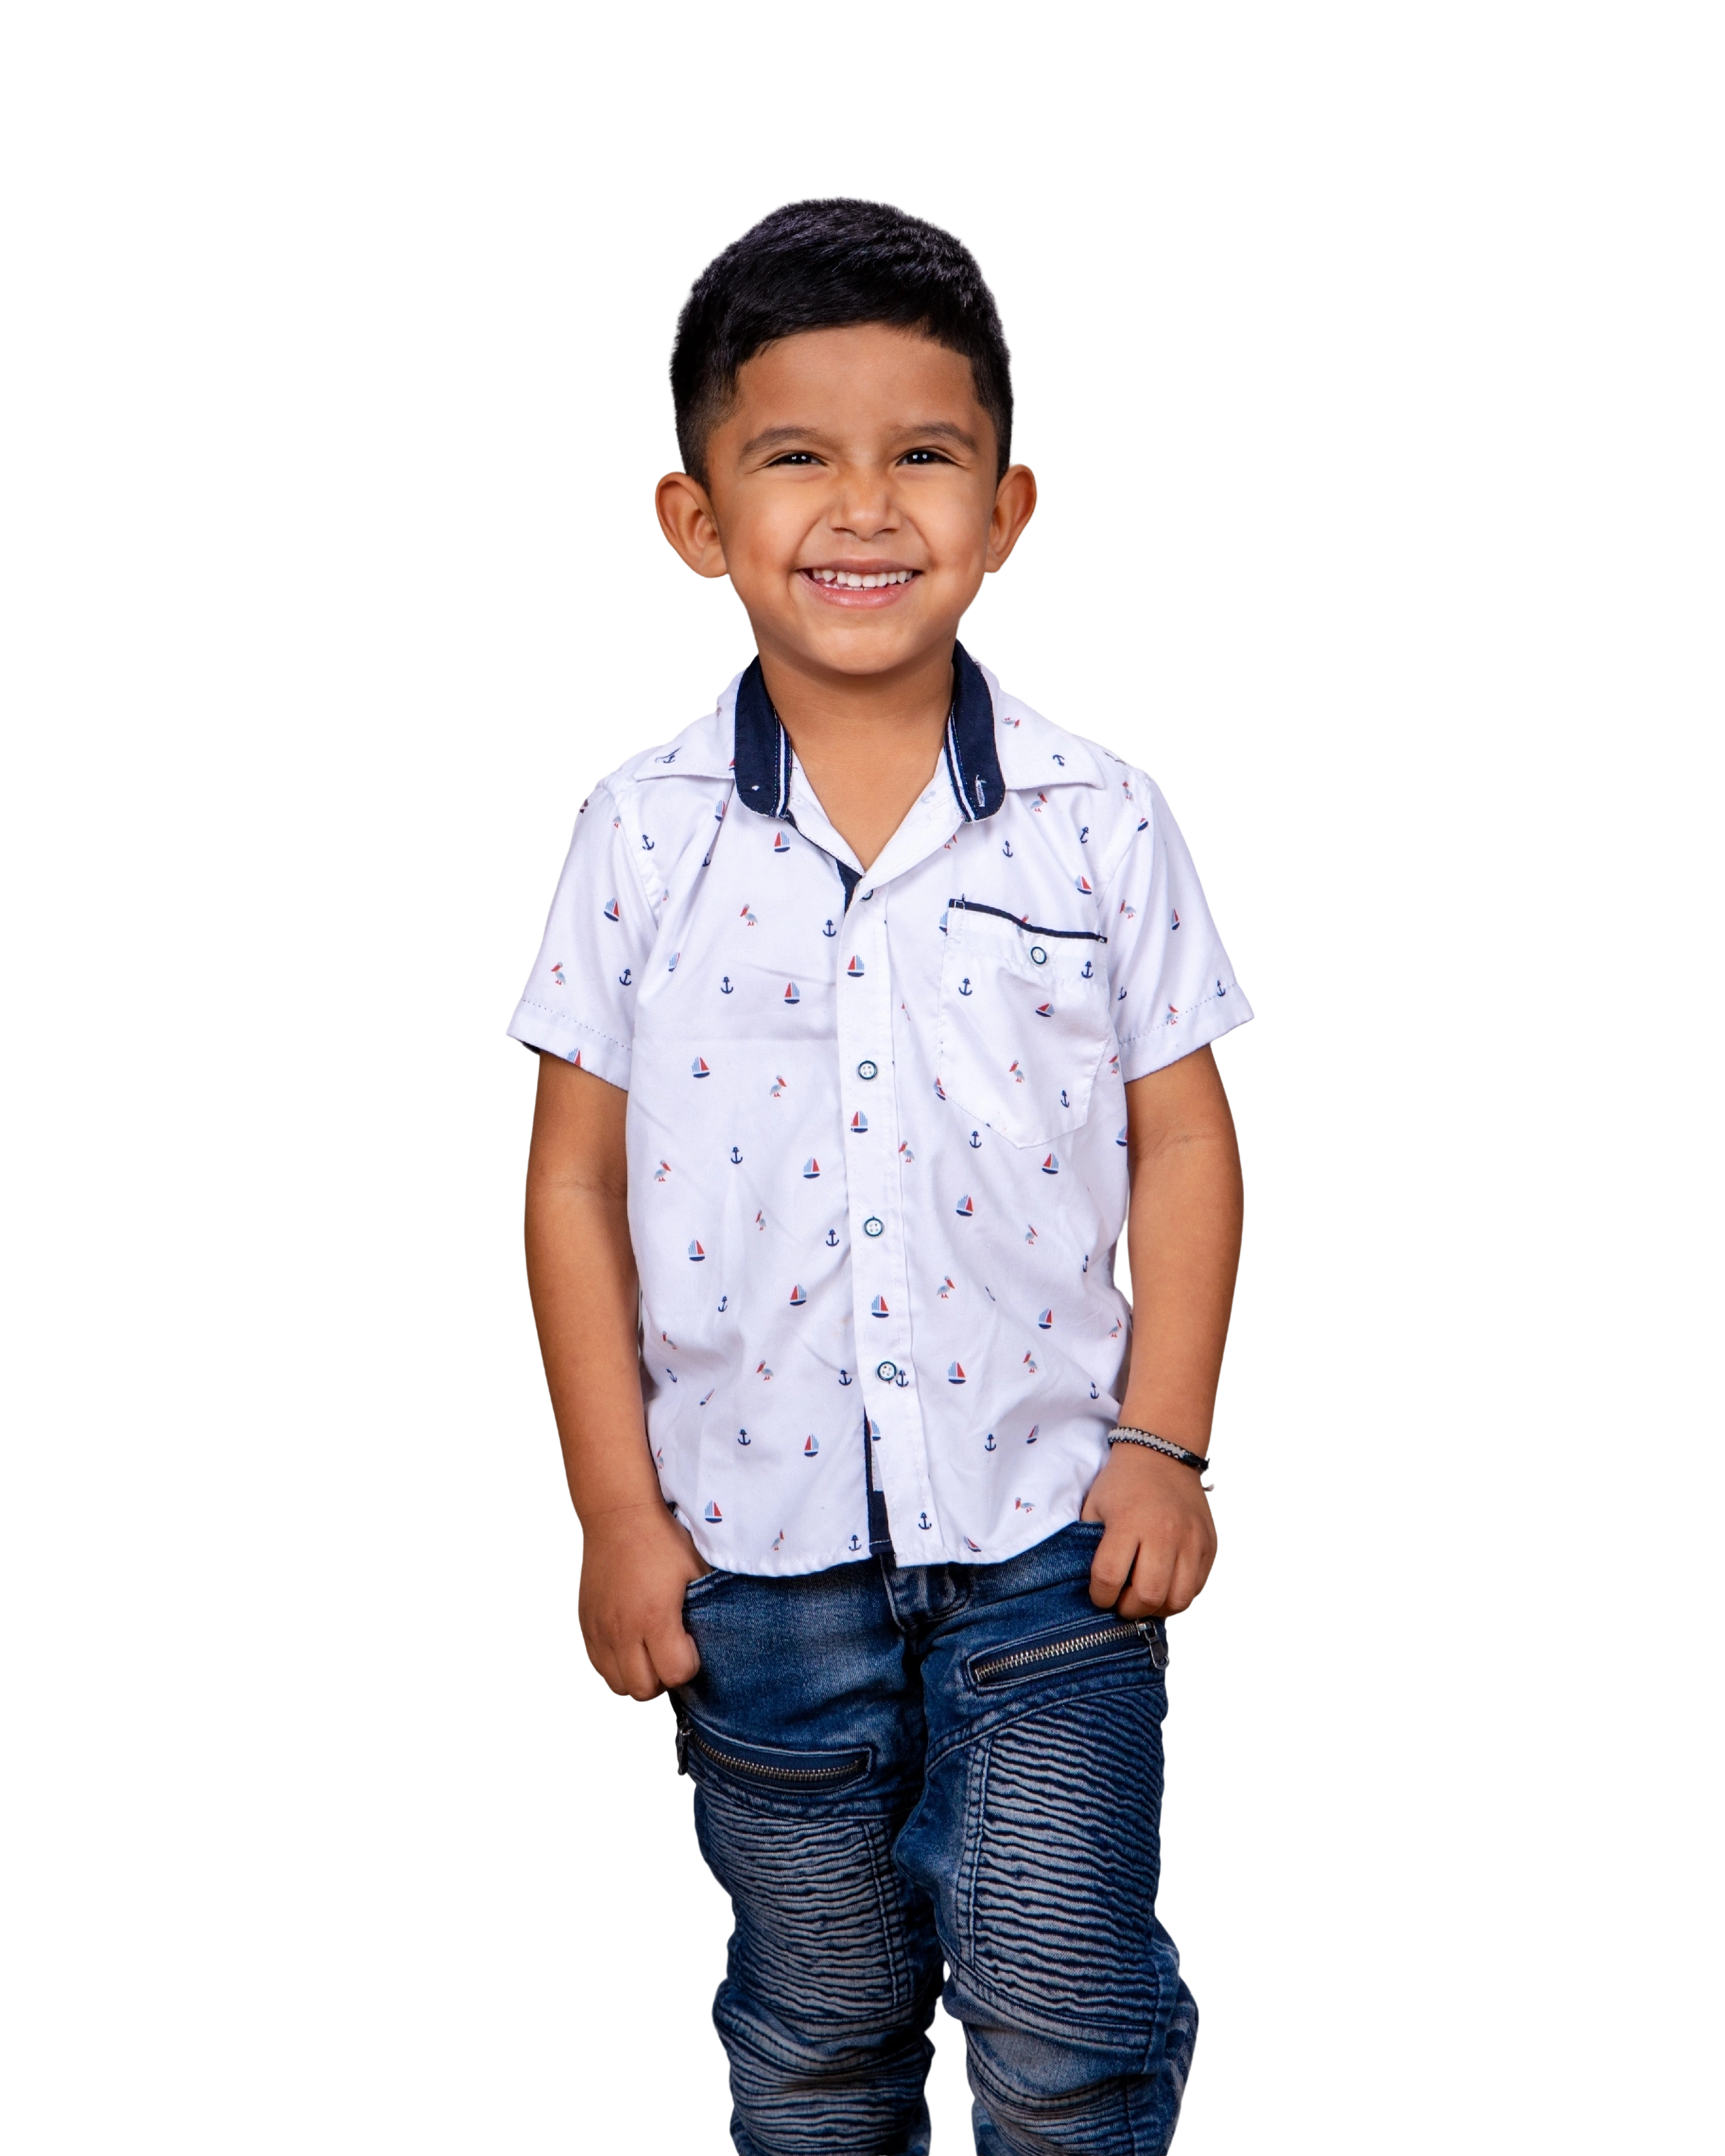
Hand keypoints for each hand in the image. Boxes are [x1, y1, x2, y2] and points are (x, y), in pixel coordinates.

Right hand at [575, 1500, 709, 1702]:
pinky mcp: (586, 1624)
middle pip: (643, 1690)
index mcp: (654, 1616)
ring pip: (618, 1684)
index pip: (676, 1674)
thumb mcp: (696, 1569)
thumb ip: (708, 1605)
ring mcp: (600, 1629)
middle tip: (671, 1654)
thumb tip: (721, 1632)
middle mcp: (623, 1629)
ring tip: (650, 1652)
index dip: (689, 1665)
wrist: (617, 1516)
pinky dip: (616, 1665)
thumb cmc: (660, 1539)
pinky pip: (598, 1666)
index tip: (691, 1644)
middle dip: (663, 1679)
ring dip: (638, 1676)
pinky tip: (630, 1644)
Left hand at [1080, 1442, 1218, 1618]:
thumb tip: (1086, 1583)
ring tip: (1144, 1597)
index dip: (1100, 1596)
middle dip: (1130, 1609)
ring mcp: (1191, 1540)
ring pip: (1178, 1599)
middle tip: (1122, 1602)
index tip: (1098, 1595)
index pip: (1109, 1577)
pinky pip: (1197, 1588)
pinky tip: (1164, 1586)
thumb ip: (1088, 1543)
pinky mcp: (1209, 1545)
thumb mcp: (1094, 1505)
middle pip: (1148, 1595)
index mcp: (1129, 1522)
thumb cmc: (1123, 1483)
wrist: (1163, 1455)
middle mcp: (1164, 1532)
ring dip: (1157, 1608)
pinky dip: (1179, 1597)